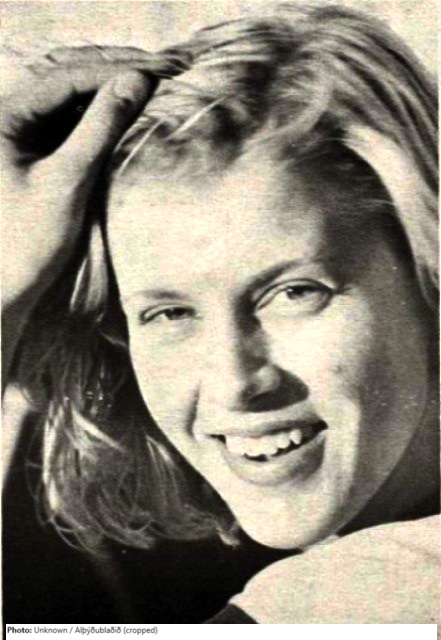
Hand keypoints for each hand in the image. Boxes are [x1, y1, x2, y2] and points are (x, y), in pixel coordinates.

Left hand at [1, 46, 154, 385]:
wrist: (6, 290)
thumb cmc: (26, 242)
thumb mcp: (67, 181)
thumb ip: (100, 129)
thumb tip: (137, 82)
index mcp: (4, 117)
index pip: (67, 77)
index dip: (115, 69)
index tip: (160, 72)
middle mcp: (10, 119)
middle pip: (69, 82)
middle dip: (117, 75)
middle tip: (166, 71)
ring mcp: (23, 137)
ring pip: (73, 102)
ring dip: (112, 95)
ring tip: (154, 89)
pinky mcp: (37, 156)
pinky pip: (72, 126)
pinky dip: (102, 120)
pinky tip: (129, 117)